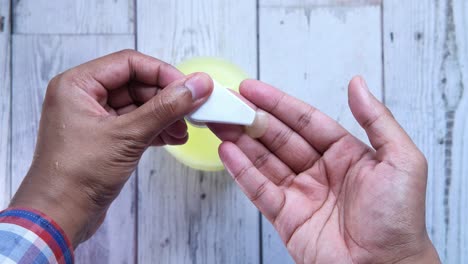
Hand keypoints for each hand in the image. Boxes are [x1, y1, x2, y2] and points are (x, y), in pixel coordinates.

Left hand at [10, 50, 212, 246]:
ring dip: (164, 115)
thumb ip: (165, 108)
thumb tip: (196, 86)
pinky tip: (172, 138)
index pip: (129, 63)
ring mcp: (95, 119)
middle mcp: (84, 97)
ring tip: (183, 129)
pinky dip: (155, 129)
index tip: (187, 87)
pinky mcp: (105, 138)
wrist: (59, 216)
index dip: (161, 72)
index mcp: (78, 85)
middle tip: (191, 109)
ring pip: (138, 105)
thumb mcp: (127, 136)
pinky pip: (135, 123)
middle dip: (165, 98)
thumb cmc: (76, 175)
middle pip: (136, 83)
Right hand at [209, 77, 439, 262]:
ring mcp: (301, 194)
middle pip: (279, 138)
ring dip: (241, 141)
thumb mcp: (401, 160)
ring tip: (220, 122)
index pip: (304, 121)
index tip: (253, 89)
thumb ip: (377, 120)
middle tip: (228, 103)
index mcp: (345, 153)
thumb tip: (357, 84)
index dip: (278, 103)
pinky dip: (241, 171)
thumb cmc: (399, 219)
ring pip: (264, 161)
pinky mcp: (286, 217)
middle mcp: (320, 171)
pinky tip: (227, 152)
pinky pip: (259, 189)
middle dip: (252, 120)